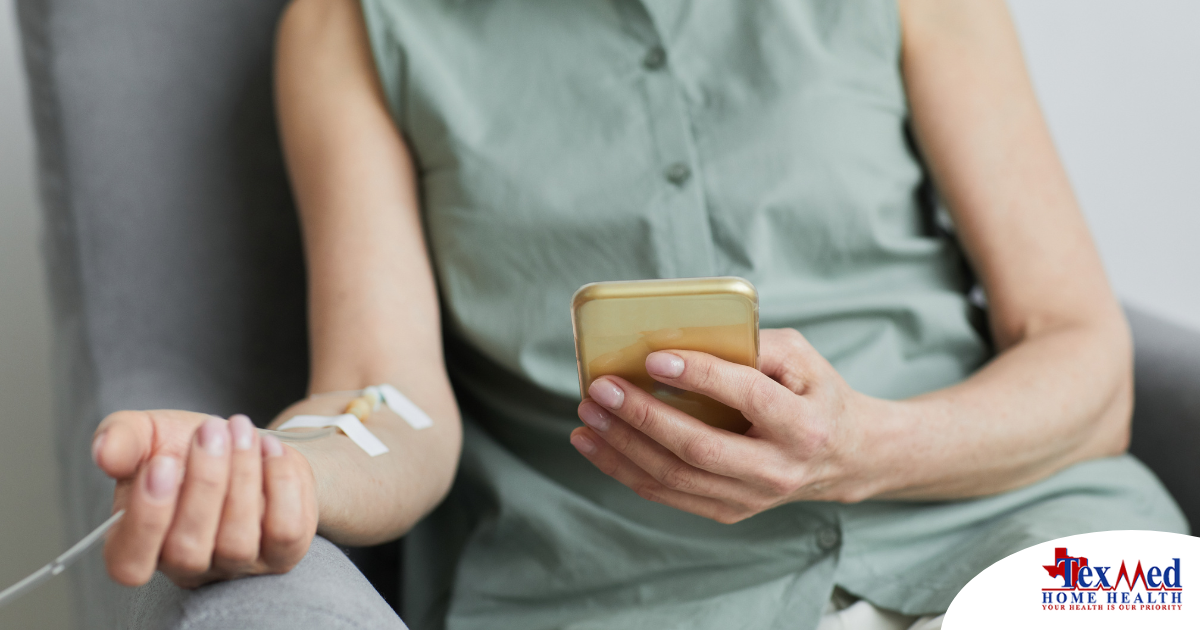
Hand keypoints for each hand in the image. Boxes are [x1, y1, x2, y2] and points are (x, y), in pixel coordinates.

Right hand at [92, 410, 317, 587]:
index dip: (146, 519)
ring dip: (242, 475)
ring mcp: (237, 565)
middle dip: (203, 482)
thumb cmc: (185, 447)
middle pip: (188, 549)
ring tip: (240, 430)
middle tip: (212, 429)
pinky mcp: (282, 553)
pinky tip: (270, 449)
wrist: (246, 442)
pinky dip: (280, 483)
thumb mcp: (147, 433)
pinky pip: (285, 531)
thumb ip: (121, 440)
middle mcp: (187, 566)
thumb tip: (103, 452)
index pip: (129, 564)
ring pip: (238, 540)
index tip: (162, 462)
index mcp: (137, 545)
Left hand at [571, 328, 888, 523]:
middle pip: (698, 447)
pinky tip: (596, 444)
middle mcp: (778, 469)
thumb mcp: (802, 358)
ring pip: (675, 477)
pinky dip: (625, 470)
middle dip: (642, 417)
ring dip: (622, 447)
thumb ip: (753, 343)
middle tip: (601, 388)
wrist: (847, 458)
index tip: (654, 357)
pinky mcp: (729, 511)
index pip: (746, 397)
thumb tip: (686, 334)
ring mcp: (752, 497)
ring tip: (588, 415)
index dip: (699, 376)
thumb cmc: (815, 395)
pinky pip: (668, 494)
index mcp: (803, 425)